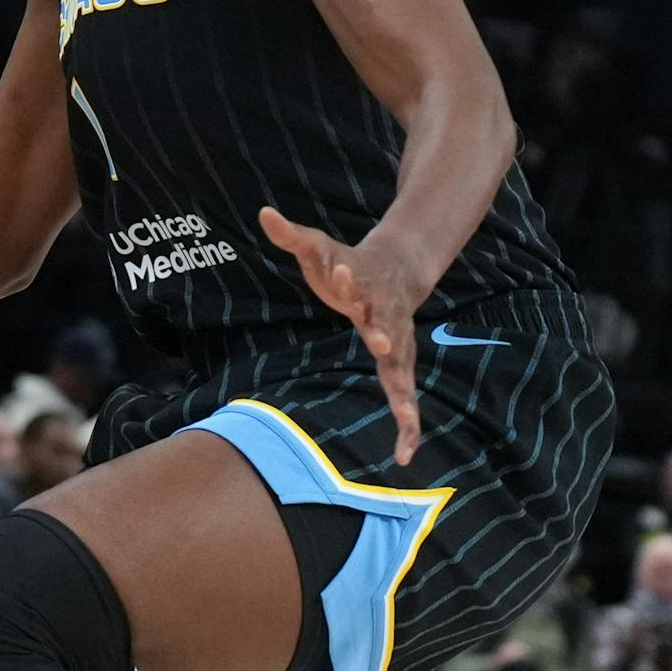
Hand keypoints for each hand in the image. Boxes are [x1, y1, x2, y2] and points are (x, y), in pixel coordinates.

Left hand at [260, 207, 423, 464]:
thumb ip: (291, 235)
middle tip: (383, 344)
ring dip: (404, 393)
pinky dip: (407, 426)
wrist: (397, 270)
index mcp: (362, 285)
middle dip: (384, 333)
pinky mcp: (401, 364)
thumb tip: (264, 213)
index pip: (353, 280)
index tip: (344, 275)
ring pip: (402, 371)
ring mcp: (397, 341)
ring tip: (406, 418)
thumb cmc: (346, 263)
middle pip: (386, 325)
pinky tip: (404, 456)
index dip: (348, 279)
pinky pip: (405, 398)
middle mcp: (384, 314)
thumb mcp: (317, 247)